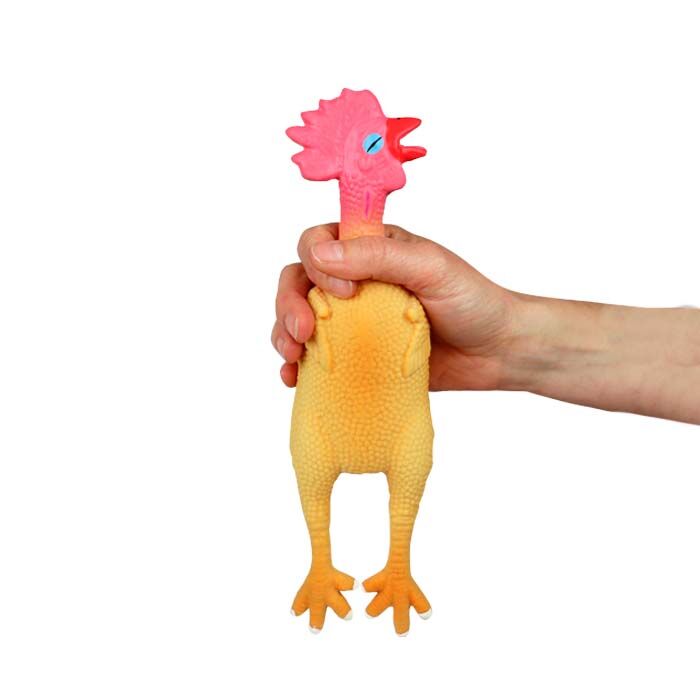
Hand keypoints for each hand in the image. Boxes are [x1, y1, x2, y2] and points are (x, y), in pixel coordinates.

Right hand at [272, 223, 516, 390]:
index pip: (318, 242)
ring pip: (299, 319)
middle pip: (298, 282)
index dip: (314, 262)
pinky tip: (294, 379)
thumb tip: (320, 254)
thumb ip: (378, 256)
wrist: (497, 352)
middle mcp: (355, 282)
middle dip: (288, 305)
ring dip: (284, 335)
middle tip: (302, 332)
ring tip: (292, 358)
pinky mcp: (358, 357)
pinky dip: (297, 368)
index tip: (343, 290)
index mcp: (370, 250)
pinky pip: (316, 358)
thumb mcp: (430, 267)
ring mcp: (353, 321)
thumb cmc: (472, 301)